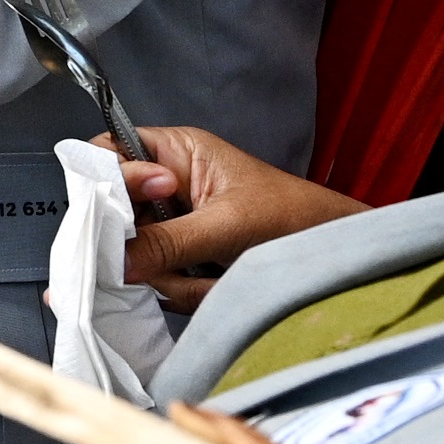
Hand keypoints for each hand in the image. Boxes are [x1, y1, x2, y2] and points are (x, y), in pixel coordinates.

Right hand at [119, 124, 366, 305]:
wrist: (334, 260)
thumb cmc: (293, 219)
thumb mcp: (227, 226)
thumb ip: (168, 242)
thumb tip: (115, 262)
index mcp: (174, 152)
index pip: (109, 152)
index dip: (112, 178)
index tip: (141, 203)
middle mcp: (164, 187)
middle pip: (114, 213)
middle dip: (145, 243)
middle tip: (177, 255)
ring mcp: (171, 226)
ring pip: (135, 254)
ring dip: (173, 275)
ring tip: (214, 275)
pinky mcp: (180, 260)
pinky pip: (158, 279)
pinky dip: (184, 291)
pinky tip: (212, 287)